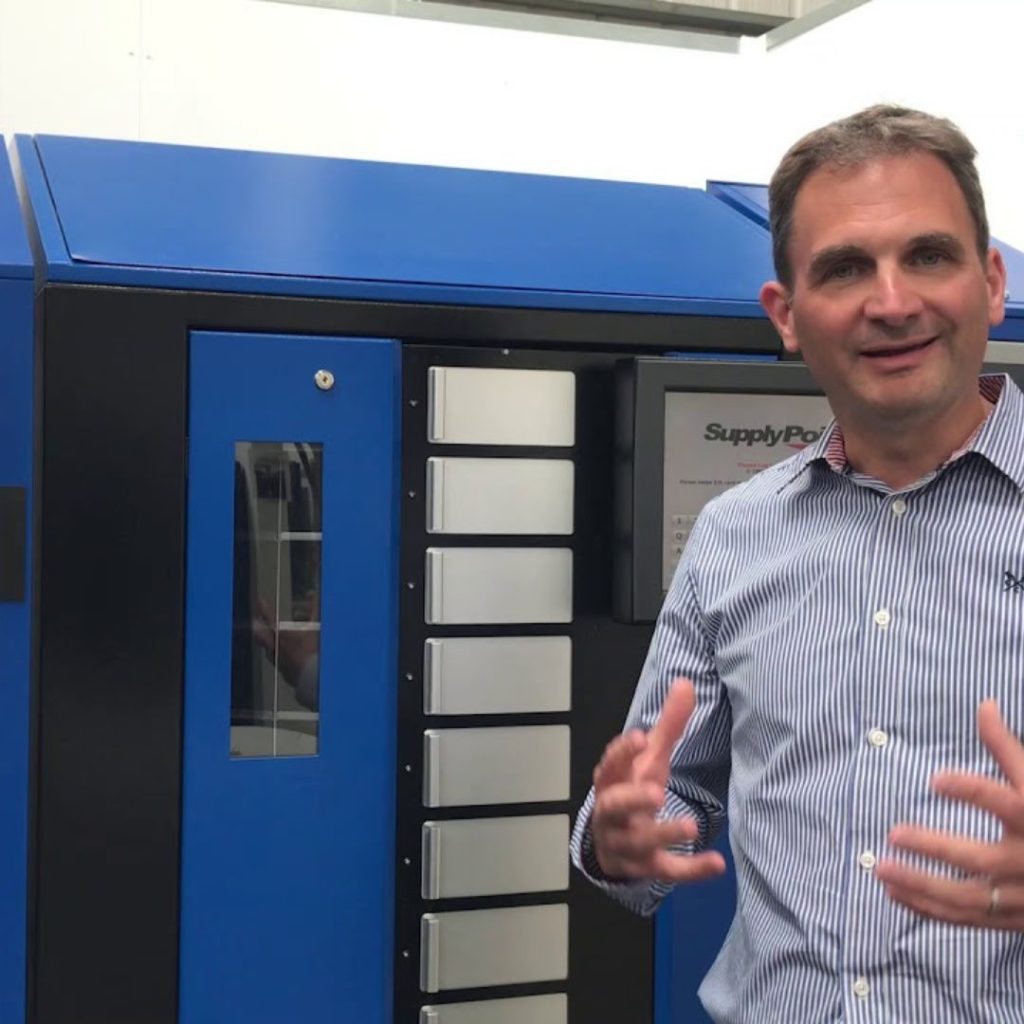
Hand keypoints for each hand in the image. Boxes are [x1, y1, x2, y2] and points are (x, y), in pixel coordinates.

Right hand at [591, 678, 726, 883]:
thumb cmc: (632, 790)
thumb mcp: (649, 758)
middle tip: (656, 792)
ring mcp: (626, 842)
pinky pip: (666, 870)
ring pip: (639, 842)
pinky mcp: (645, 867)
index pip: (611, 764)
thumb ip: (668, 725)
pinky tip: (716, 863)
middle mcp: (613, 812)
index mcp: (611, 780)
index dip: (622, 752)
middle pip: (615, 805)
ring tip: (691, 826)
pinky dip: (690, 870)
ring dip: (663, 833)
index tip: (639, 737)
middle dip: (633, 799)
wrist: (612, 845)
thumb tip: (686, 682)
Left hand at [876, 700, 1023, 929]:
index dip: (973, 790)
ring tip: (881, 868)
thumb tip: (985, 704)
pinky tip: (895, 892)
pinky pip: (966, 918)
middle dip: (937, 848)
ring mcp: (1019, 896)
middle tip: (894, 833)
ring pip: (968, 898)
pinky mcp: (1009, 918)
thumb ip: (1007, 748)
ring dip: (921, 886)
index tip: (937, 778)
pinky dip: (928, 910)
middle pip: (981, 859)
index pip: (1005, 803)